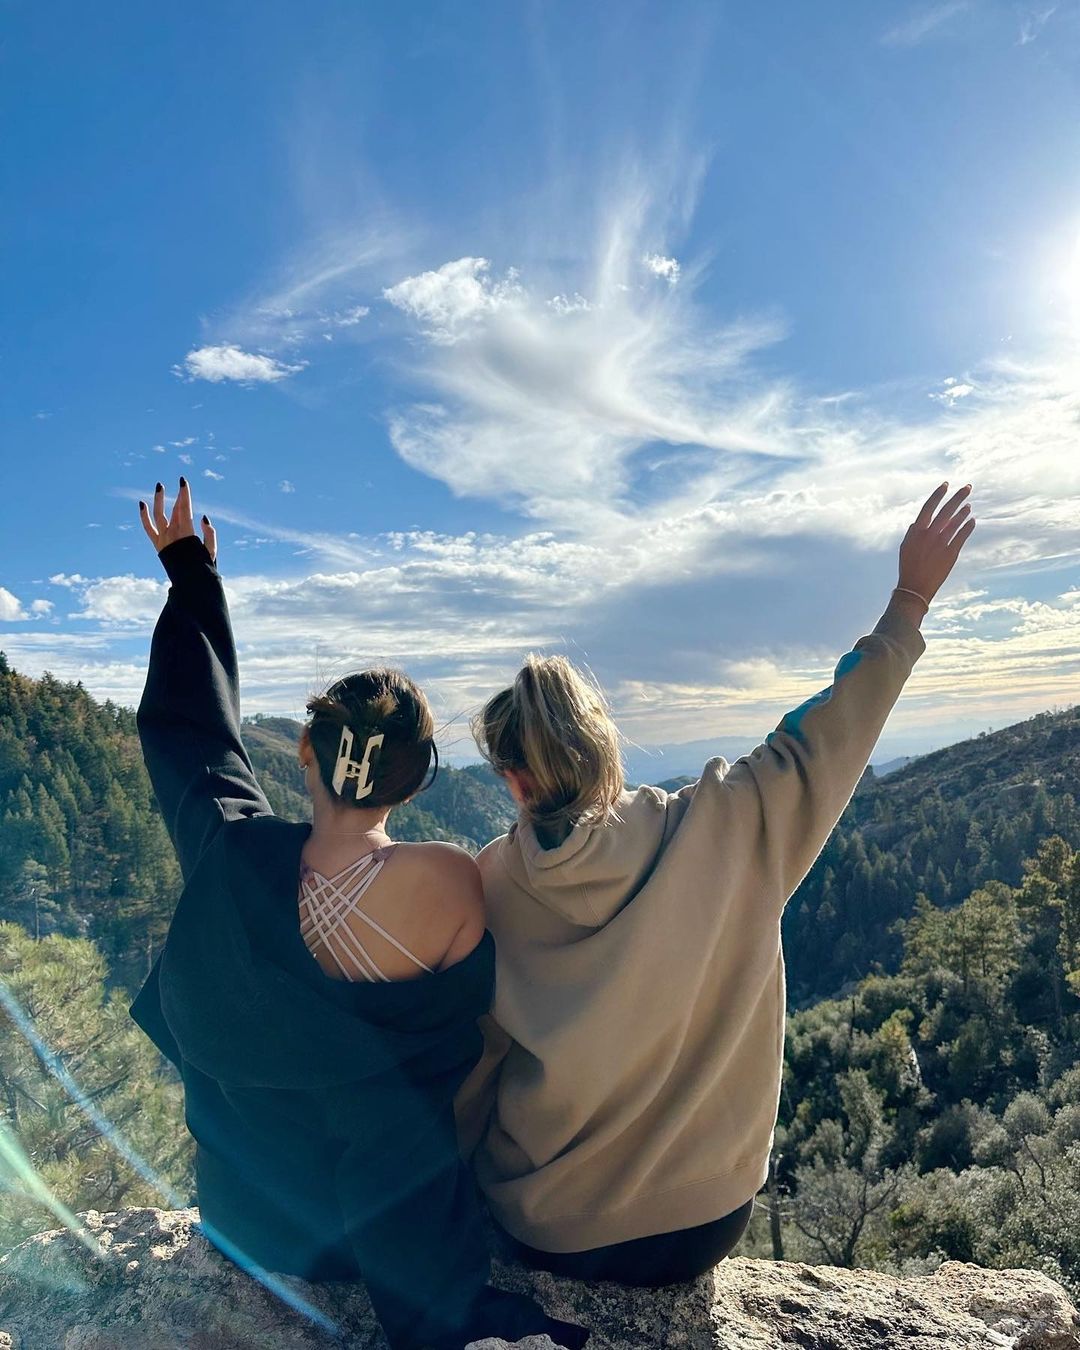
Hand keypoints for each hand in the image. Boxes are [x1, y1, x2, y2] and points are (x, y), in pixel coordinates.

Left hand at [139, 478, 216, 563]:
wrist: (188, 582)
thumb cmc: (202, 566)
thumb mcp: (212, 551)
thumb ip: (210, 534)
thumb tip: (203, 517)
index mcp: (186, 534)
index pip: (184, 509)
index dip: (184, 494)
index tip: (183, 482)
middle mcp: (172, 534)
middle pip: (175, 510)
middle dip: (179, 496)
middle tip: (180, 483)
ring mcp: (163, 538)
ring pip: (158, 515)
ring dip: (159, 500)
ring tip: (159, 487)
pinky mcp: (157, 544)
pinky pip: (148, 528)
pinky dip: (144, 516)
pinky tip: (142, 504)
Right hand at [897, 481, 974, 605]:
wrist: (915, 588)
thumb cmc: (908, 566)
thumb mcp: (906, 547)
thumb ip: (912, 533)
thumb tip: (917, 521)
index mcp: (917, 531)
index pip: (929, 506)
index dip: (938, 494)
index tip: (945, 484)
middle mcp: (930, 534)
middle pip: (946, 510)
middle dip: (958, 497)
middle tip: (968, 487)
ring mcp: (941, 543)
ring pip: (956, 522)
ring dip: (963, 511)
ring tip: (968, 505)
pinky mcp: (951, 553)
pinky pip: (962, 536)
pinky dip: (968, 527)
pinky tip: (972, 521)